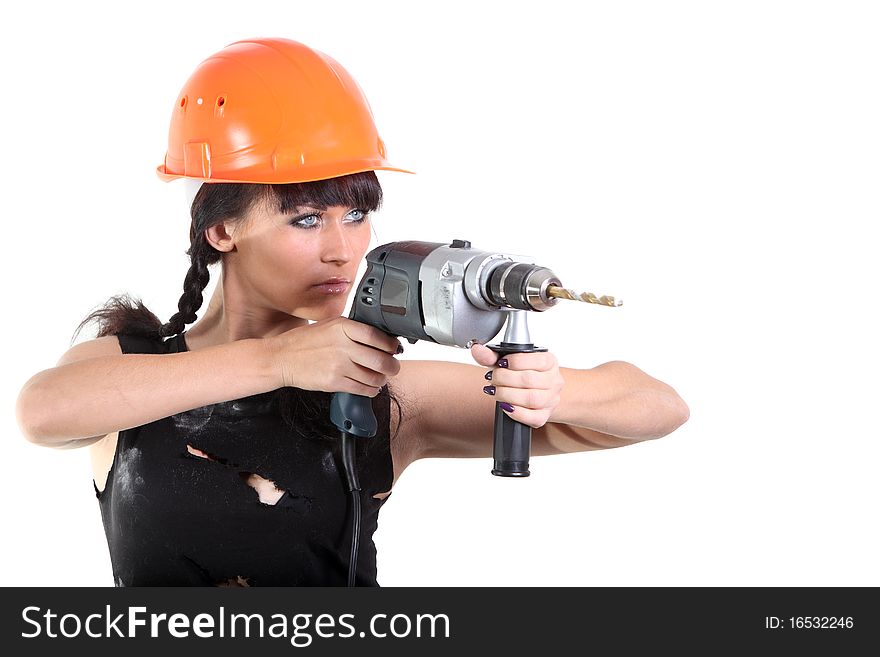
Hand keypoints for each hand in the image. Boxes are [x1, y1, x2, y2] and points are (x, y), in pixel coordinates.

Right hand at [268, 317, 401, 396]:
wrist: (282, 358)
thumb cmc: (305, 341)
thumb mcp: (329, 325)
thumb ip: (352, 329)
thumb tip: (379, 338)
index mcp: (343, 327)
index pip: (378, 336)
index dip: (391, 345)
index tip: (394, 349)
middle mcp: (343, 345)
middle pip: (381, 360)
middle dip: (392, 366)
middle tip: (392, 366)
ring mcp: (339, 365)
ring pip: (374, 377)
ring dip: (382, 380)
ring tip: (379, 378)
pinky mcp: (334, 382)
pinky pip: (362, 389)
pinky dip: (371, 390)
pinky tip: (369, 387)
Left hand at [470, 343, 564, 428]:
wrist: (537, 393)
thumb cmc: (522, 374)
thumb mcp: (507, 361)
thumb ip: (492, 355)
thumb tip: (477, 350)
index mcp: (549, 362)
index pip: (534, 359)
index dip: (513, 362)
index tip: (500, 363)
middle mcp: (553, 380)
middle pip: (529, 380)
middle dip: (504, 379)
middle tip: (492, 378)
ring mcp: (551, 400)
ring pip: (531, 398)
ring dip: (507, 395)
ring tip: (495, 391)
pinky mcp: (544, 416)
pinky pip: (532, 417)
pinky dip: (516, 412)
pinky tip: (505, 406)